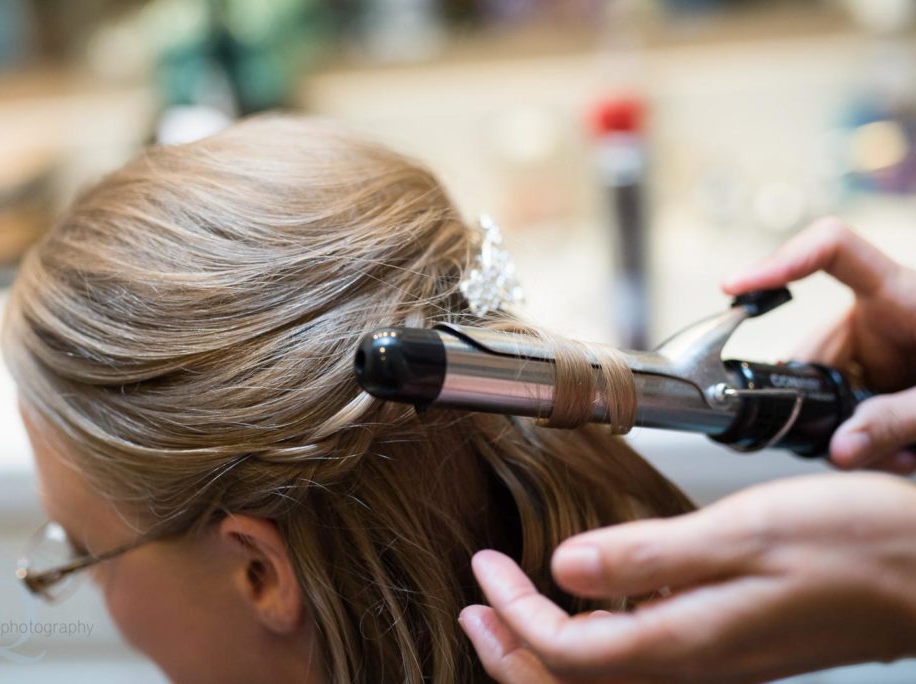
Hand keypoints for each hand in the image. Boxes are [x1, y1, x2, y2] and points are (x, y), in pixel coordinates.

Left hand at [460, 473, 915, 683]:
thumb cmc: (853, 548)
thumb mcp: (741, 534)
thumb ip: (649, 554)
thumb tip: (567, 565)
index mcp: (685, 643)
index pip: (568, 652)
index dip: (514, 614)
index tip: (486, 568)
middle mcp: (693, 666)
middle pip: (576, 683)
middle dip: (511, 650)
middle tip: (473, 607)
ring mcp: (711, 663)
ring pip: (603, 676)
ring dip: (544, 647)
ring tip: (504, 609)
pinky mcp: (727, 647)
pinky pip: (637, 659)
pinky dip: (593, 639)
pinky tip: (590, 601)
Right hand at [721, 218, 915, 472]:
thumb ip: (899, 422)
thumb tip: (833, 453)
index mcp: (901, 295)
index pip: (831, 249)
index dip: (779, 261)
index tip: (733, 291)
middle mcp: (879, 314)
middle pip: (812, 348)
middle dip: (824, 406)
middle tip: (857, 450)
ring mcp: (876, 346)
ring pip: (826, 388)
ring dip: (852, 430)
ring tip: (906, 456)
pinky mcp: (878, 375)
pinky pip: (845, 405)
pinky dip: (864, 436)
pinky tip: (903, 454)